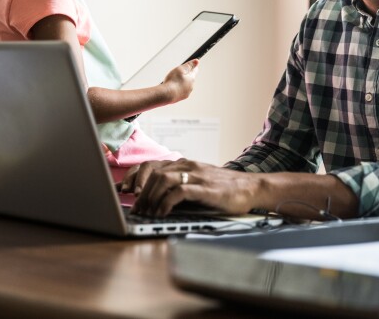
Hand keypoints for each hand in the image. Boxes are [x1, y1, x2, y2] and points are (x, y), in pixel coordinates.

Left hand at [121, 159, 258, 216]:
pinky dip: (166, 203)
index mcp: (185, 164)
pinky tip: (162, 213)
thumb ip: (178, 185)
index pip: (151, 164)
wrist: (251, 188)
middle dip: (140, 192)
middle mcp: (188, 166)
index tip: (126, 192)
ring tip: (147, 213)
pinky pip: (179, 192)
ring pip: (163, 180)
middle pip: (153, 172)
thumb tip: (152, 198)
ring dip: (150, 198)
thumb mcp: (198, 182)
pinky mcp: (206, 188)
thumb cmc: (224, 189)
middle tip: (136, 209)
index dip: (135, 177)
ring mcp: (197, 176)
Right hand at [161, 58, 198, 102]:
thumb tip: (197, 61)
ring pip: (185, 85)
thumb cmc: (173, 81)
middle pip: (190, 78)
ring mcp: (186, 93)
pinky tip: (171, 88)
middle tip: (179, 72)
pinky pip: (180, 91)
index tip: (194, 64)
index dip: (193, 67)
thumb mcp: (180, 70)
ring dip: (181, 83)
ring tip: (173, 81)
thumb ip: (189, 65)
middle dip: (186, 75)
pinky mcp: (180, 98)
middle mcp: (191, 86)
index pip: (194, 71)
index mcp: (191, 78)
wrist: (166, 95)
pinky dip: (177, 89)